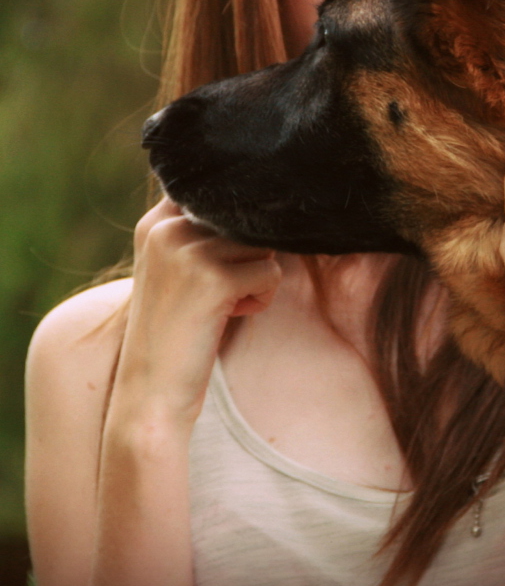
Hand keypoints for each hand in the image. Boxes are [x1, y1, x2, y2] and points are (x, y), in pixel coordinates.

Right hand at [118, 198, 281, 429]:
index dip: (238, 217)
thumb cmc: (180, 327)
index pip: (219, 191)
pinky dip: (262, 298)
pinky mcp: (213, 278)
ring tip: (223, 303)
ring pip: (264, 245)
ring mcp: (188, 251)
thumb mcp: (181, 266)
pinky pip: (271, 274)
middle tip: (219, 290)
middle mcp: (167, 228)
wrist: (152, 394)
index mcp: (156, 221)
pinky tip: (230, 316)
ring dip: (257, 277)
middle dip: (249, 255)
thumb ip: (207, 228)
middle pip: (246, 218)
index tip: (228, 256)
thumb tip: (270, 197)